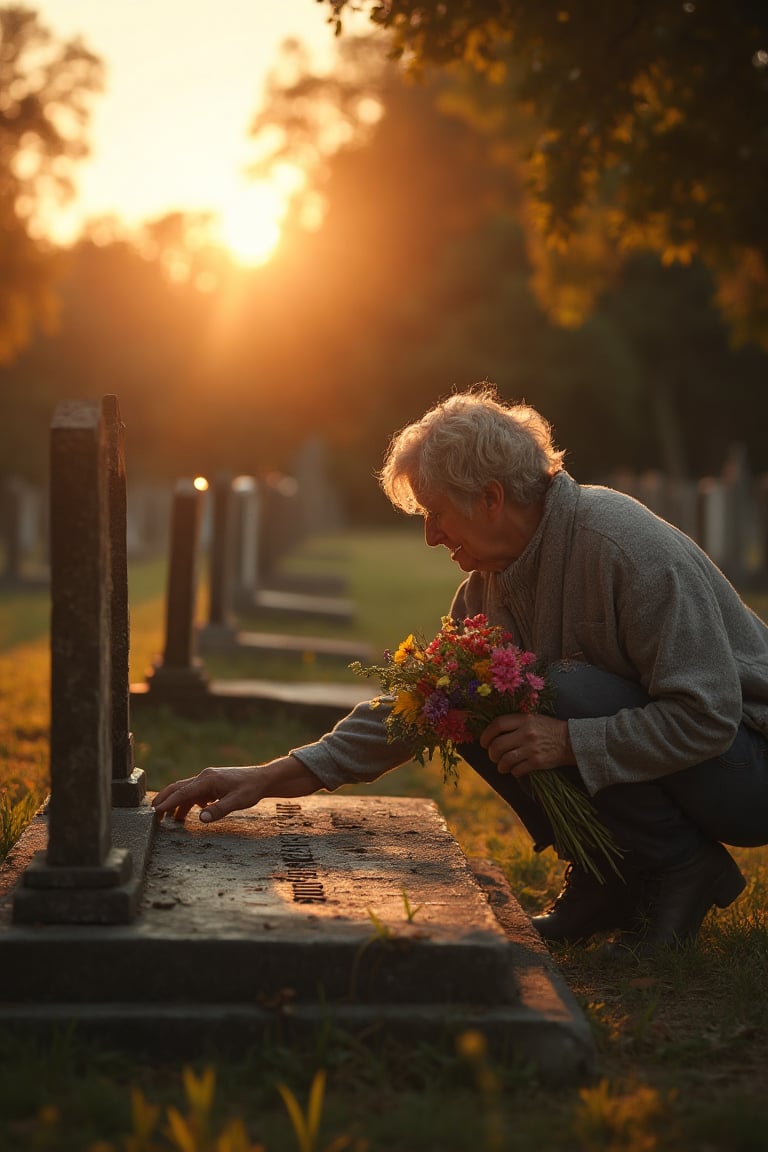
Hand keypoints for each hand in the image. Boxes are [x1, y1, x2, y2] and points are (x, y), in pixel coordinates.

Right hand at [151, 755, 321, 823]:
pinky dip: (187, 803)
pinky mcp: (212, 784)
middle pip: (178, 788)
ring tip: (166, 819)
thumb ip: (219, 810)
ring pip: (185, 791)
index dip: (167, 802)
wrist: (263, 779)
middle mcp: (204, 777)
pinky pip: (195, 793)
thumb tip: (202, 818)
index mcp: (208, 779)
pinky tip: (189, 813)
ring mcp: (208, 779)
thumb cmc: (251, 789)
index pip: (182, 792)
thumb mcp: (237, 801)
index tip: (154, 811)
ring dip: (175, 804)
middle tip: (152, 814)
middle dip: (164, 800)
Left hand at [479, 714, 574, 776]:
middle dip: (491, 753)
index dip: (486, 734)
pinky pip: (517, 770)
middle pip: (497, 745)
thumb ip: (515, 722)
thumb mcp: (533, 718)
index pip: (497, 724)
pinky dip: (513, 772)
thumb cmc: (549, 729)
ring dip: (500, 765)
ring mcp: (531, 748)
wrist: (572, 741)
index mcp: (524, 719)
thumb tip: (494, 732)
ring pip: (505, 760)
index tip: (483, 742)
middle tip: (493, 756)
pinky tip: (514, 770)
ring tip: (502, 766)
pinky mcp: (537, 762)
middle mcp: (526, 733)